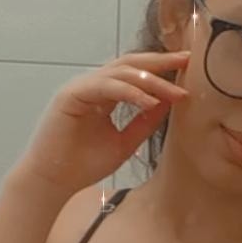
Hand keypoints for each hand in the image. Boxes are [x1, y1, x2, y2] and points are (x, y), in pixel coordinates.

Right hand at [11, 50, 189, 195]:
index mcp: (103, 94)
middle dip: (159, 62)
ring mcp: (80, 87)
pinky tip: (149, 101)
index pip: (135, 72)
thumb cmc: (84, 165)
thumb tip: (169, 102)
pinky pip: (105, 87)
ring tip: (175, 90)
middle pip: (129, 64)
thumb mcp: (126, 142)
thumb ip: (145, 122)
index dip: (161, 68)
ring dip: (150, 80)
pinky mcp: (70, 95)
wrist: (53, 182)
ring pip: (120, 72)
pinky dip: (129, 92)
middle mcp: (92, 85)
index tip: (188, 68)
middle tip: (187, 60)